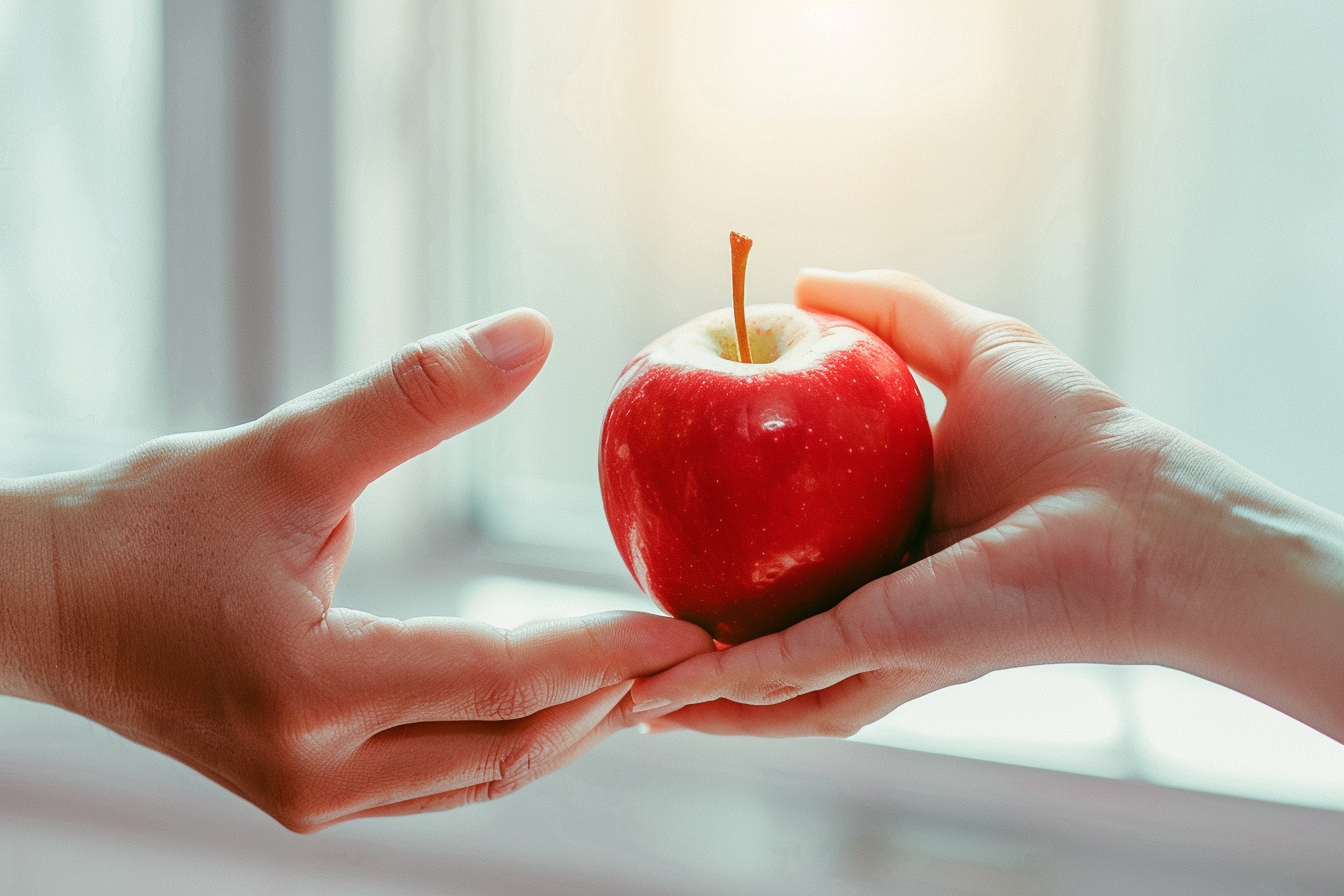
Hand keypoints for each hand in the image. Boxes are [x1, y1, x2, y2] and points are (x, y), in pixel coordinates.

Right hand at [0, 308, 714, 830]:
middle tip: (688, 659)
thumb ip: (413, 396)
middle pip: (507, 748)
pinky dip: (508, 741)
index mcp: (312, 688)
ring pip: (480, 776)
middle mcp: (317, 771)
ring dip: (566, 729)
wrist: (41, 605)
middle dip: (606, 702)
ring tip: (639, 679)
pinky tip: (554, 700)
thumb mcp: (283, 450)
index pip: (502, 679)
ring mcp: (311, 798)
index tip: (687, 631)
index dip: (605, 652)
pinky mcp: (306, 795)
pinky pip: (440, 781)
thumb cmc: (146, 526)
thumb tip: (531, 334)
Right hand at [629, 271, 1343, 741]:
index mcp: (886, 542)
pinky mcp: (877, 650)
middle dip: (694, 649)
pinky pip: (778, 675)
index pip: (784, 556)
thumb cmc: (1072, 434)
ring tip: (618, 694)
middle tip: (622, 641)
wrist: (1137, 512)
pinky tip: (656, 693)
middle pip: (763, 635)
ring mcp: (872, 639)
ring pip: (761, 681)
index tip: (664, 528)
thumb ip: (889, 309)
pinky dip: (716, 690)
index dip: (722, 549)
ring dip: (689, 692)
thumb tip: (803, 281)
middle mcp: (872, 602)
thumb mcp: (967, 347)